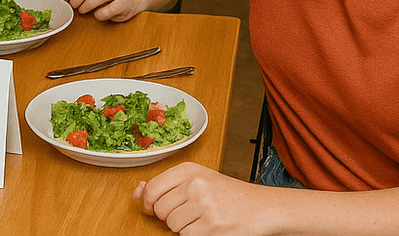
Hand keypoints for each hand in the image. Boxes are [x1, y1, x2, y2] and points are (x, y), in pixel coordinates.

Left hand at [133, 162, 270, 235]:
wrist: (261, 208)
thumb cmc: (228, 195)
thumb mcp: (197, 180)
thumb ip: (165, 185)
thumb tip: (137, 192)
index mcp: (189, 169)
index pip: (152, 189)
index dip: (148, 203)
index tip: (153, 207)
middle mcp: (196, 184)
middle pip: (160, 210)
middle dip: (170, 216)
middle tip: (190, 212)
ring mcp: (204, 206)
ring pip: (172, 225)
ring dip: (183, 228)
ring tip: (202, 219)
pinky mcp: (212, 227)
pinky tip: (208, 228)